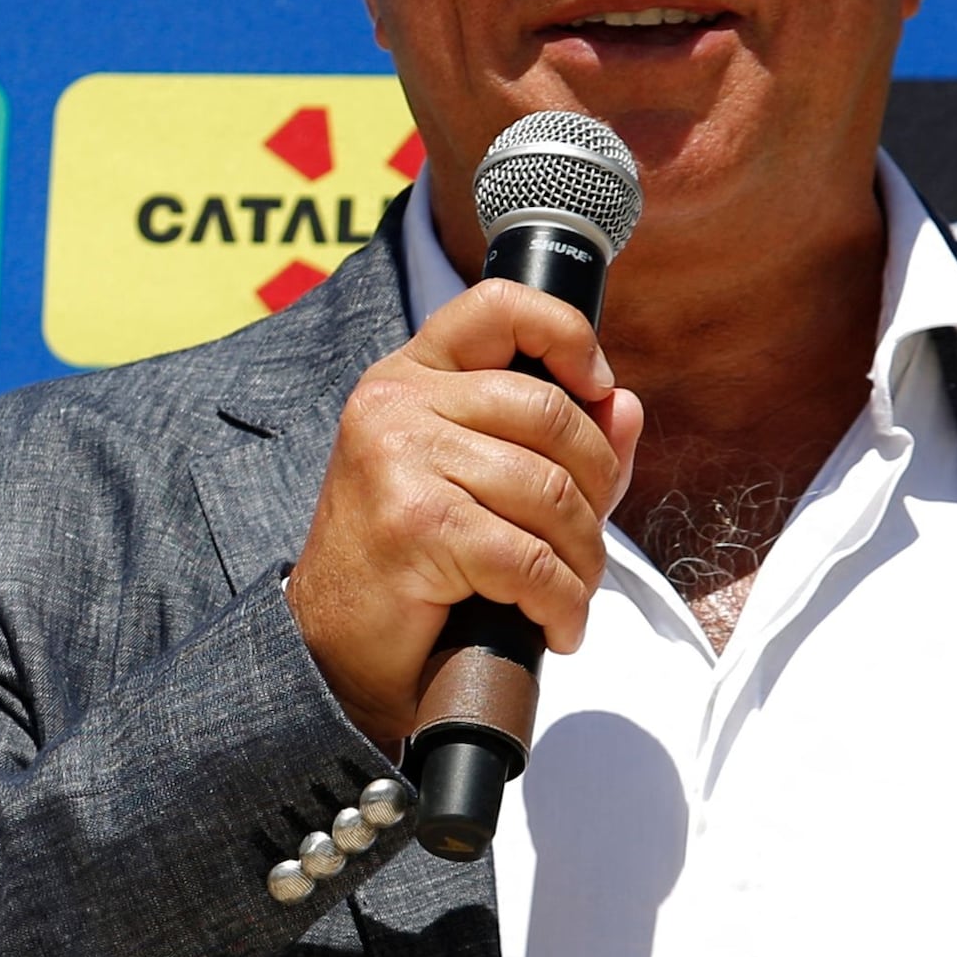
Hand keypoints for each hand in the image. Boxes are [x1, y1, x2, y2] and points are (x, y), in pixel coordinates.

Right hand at [284, 276, 642, 748]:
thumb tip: (625, 407)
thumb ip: (552, 440)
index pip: (498, 308)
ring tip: (572, 593)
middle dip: (597, 488)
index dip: (566, 335)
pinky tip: (556, 626)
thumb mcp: (475, 481)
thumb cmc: (404, 565)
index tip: (598, 386)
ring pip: (550, 492)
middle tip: (587, 545)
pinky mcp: (415, 523)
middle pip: (551, 413)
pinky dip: (562, 604)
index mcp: (409, 377)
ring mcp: (400, 457)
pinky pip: (530, 560)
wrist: (332, 648)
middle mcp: (396, 403)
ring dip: (583, 559)